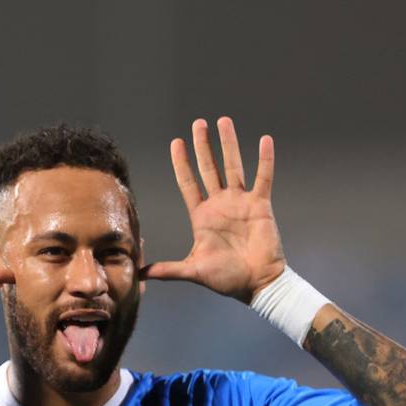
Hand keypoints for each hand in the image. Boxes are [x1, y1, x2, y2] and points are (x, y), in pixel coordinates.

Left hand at [141, 117, 285, 302]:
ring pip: (233, 166)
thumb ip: (167, 270)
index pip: (188, 183)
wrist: (256, 284)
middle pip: (209, 168)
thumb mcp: (192, 271)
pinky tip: (264, 140)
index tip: (175, 143)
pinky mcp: (261, 206)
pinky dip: (265, 160)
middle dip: (202, 146)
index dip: (181, 164)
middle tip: (198, 123)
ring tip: (223, 121)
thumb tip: (140, 274)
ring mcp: (241, 203)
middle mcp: (220, 205)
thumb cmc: (226, 279)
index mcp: (202, 217)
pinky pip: (263, 178)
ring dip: (229, 144)